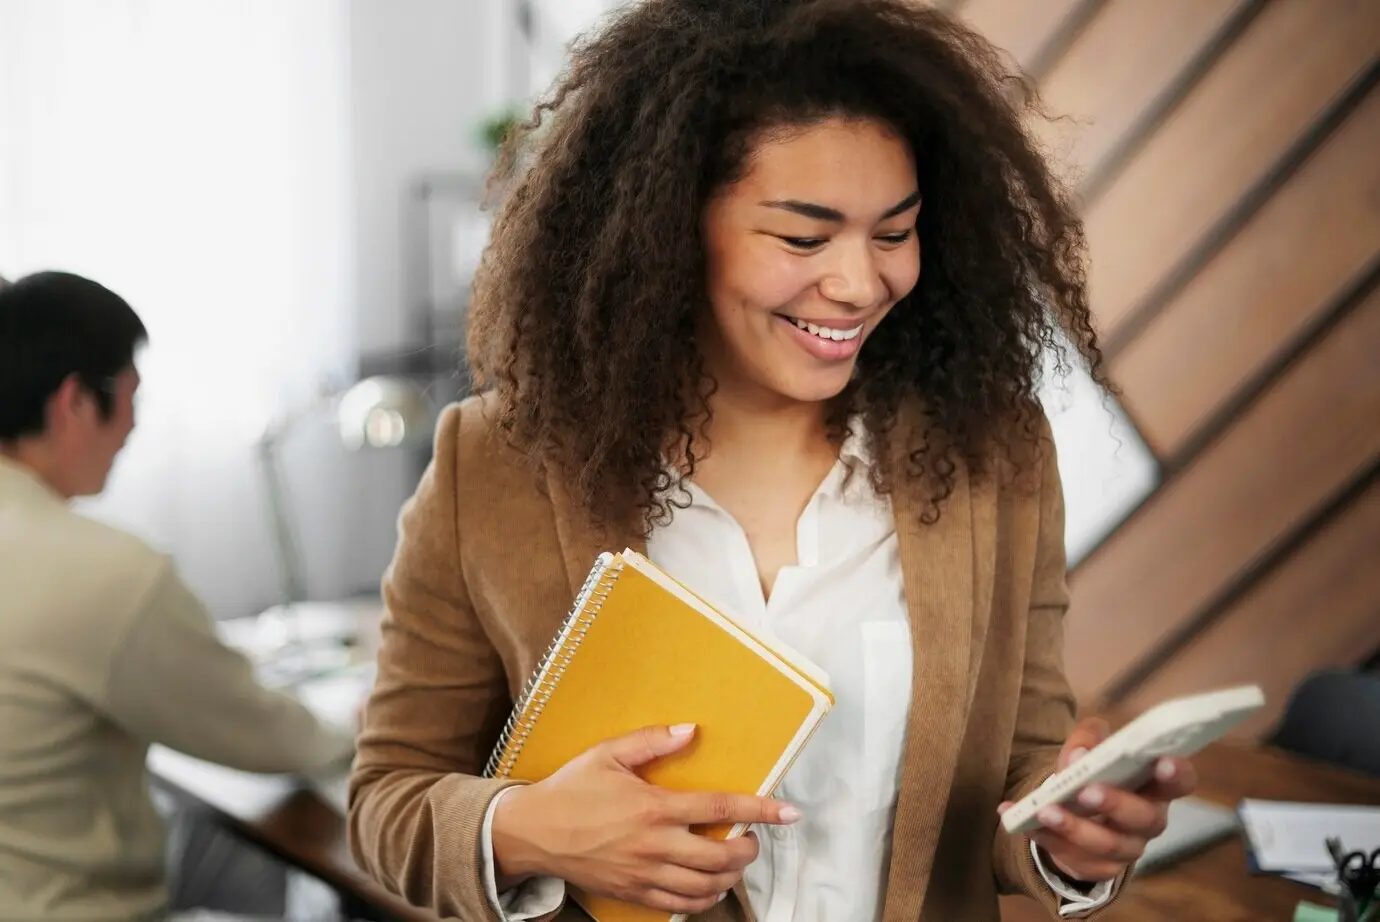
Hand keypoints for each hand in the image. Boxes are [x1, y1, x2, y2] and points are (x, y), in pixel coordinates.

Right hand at [491, 723, 799, 914]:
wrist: (533, 833)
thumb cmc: (571, 790)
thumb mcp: (608, 754)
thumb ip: (653, 741)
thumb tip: (690, 731)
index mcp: (654, 807)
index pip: (720, 808)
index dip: (760, 810)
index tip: (788, 812)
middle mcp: (655, 844)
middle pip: (721, 856)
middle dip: (748, 849)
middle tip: (752, 838)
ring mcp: (646, 873)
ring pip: (706, 885)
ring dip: (731, 875)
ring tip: (734, 860)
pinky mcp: (634, 893)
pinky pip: (681, 906)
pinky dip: (704, 899)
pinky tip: (710, 886)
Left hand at [998, 717, 1198, 884]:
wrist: (1073, 808)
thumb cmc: (1093, 771)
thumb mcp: (1089, 746)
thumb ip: (1087, 740)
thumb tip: (1080, 755)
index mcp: (1155, 785)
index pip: (1180, 781)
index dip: (1177, 773)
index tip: (1163, 761)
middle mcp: (1148, 820)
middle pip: (1144, 818)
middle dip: (1115, 803)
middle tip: (1086, 791)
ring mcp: (1127, 847)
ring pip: (1108, 845)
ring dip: (1075, 827)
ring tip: (1045, 810)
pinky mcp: (1100, 867)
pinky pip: (1076, 859)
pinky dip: (1047, 840)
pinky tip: (1025, 823)